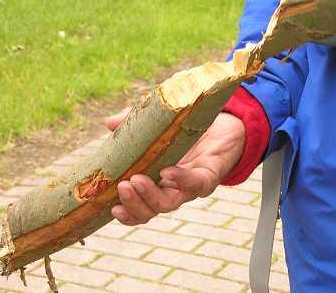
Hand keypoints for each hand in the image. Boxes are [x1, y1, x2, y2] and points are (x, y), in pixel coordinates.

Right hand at [105, 109, 244, 224]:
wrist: (226, 125)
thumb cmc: (189, 131)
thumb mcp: (157, 126)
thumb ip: (134, 126)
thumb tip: (109, 122)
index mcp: (158, 183)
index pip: (140, 208)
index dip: (127, 213)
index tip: (111, 207)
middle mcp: (174, 190)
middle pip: (151, 211)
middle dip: (134, 203)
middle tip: (123, 186)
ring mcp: (191, 186)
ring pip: (169, 203)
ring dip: (150, 195)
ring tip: (136, 180)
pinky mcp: (209, 175)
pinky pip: (195, 183)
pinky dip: (180, 179)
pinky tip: (167, 171)